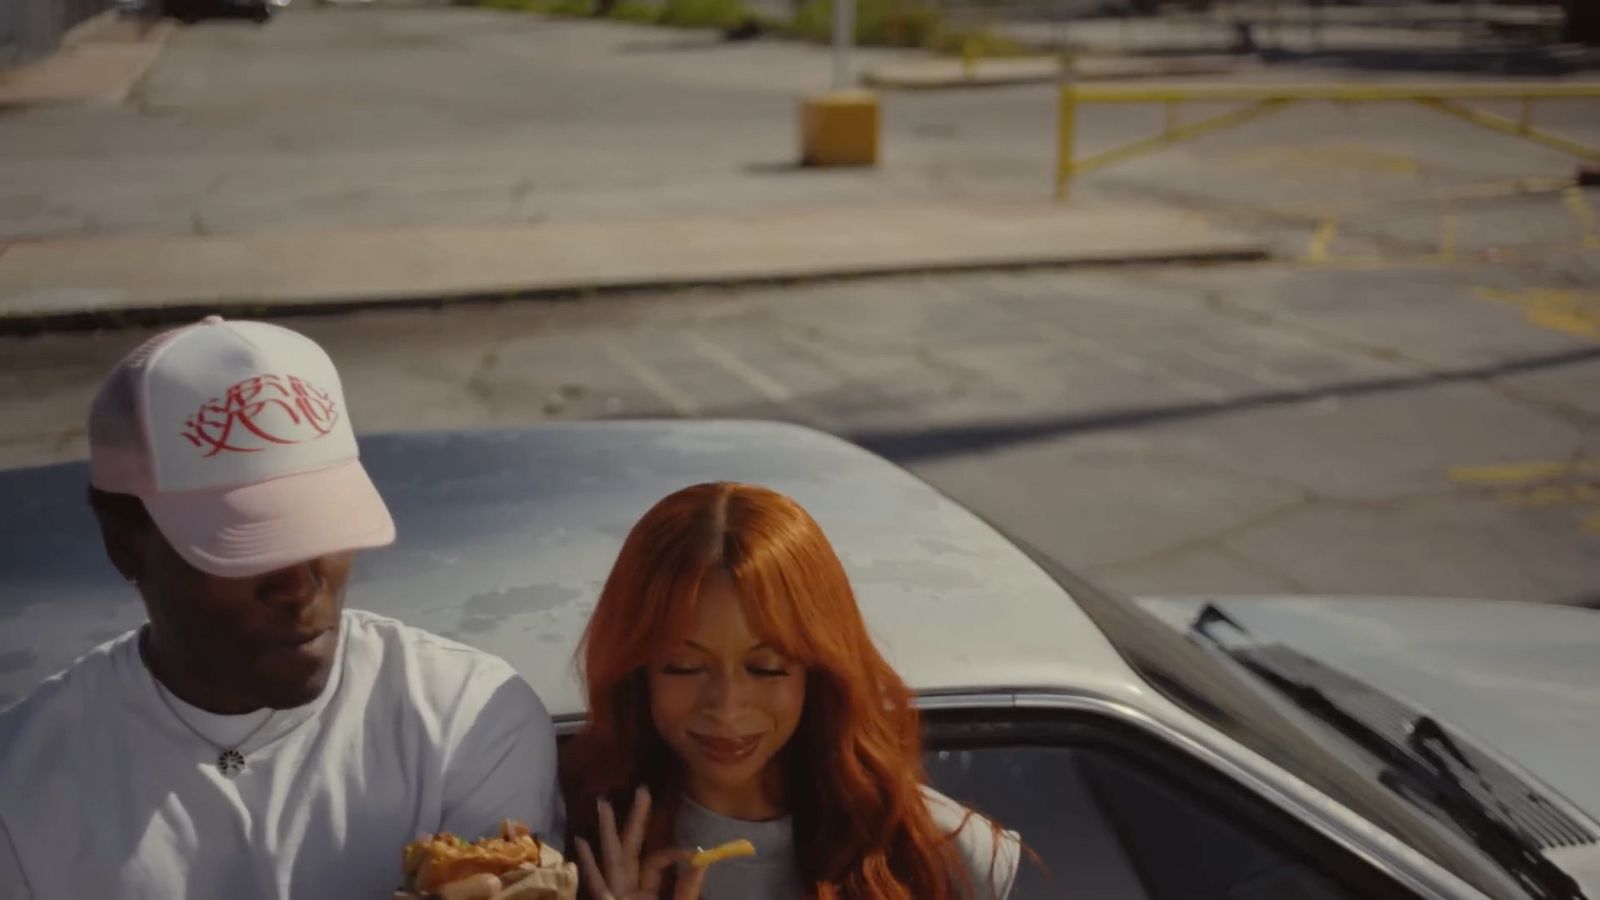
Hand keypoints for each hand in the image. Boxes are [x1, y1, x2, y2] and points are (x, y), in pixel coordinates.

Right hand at [575, 786, 707, 899]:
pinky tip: (580, 840)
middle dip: (637, 819)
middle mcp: (629, 886)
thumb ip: (687, 889)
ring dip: (607, 830)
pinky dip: (589, 865)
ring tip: (603, 802)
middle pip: (632, 848)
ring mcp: (616, 893)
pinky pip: (597, 884)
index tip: (693, 851)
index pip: (657, 860)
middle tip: (642, 788)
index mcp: (648, 888)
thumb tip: (700, 858)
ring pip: (611, 858)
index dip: (673, 852)